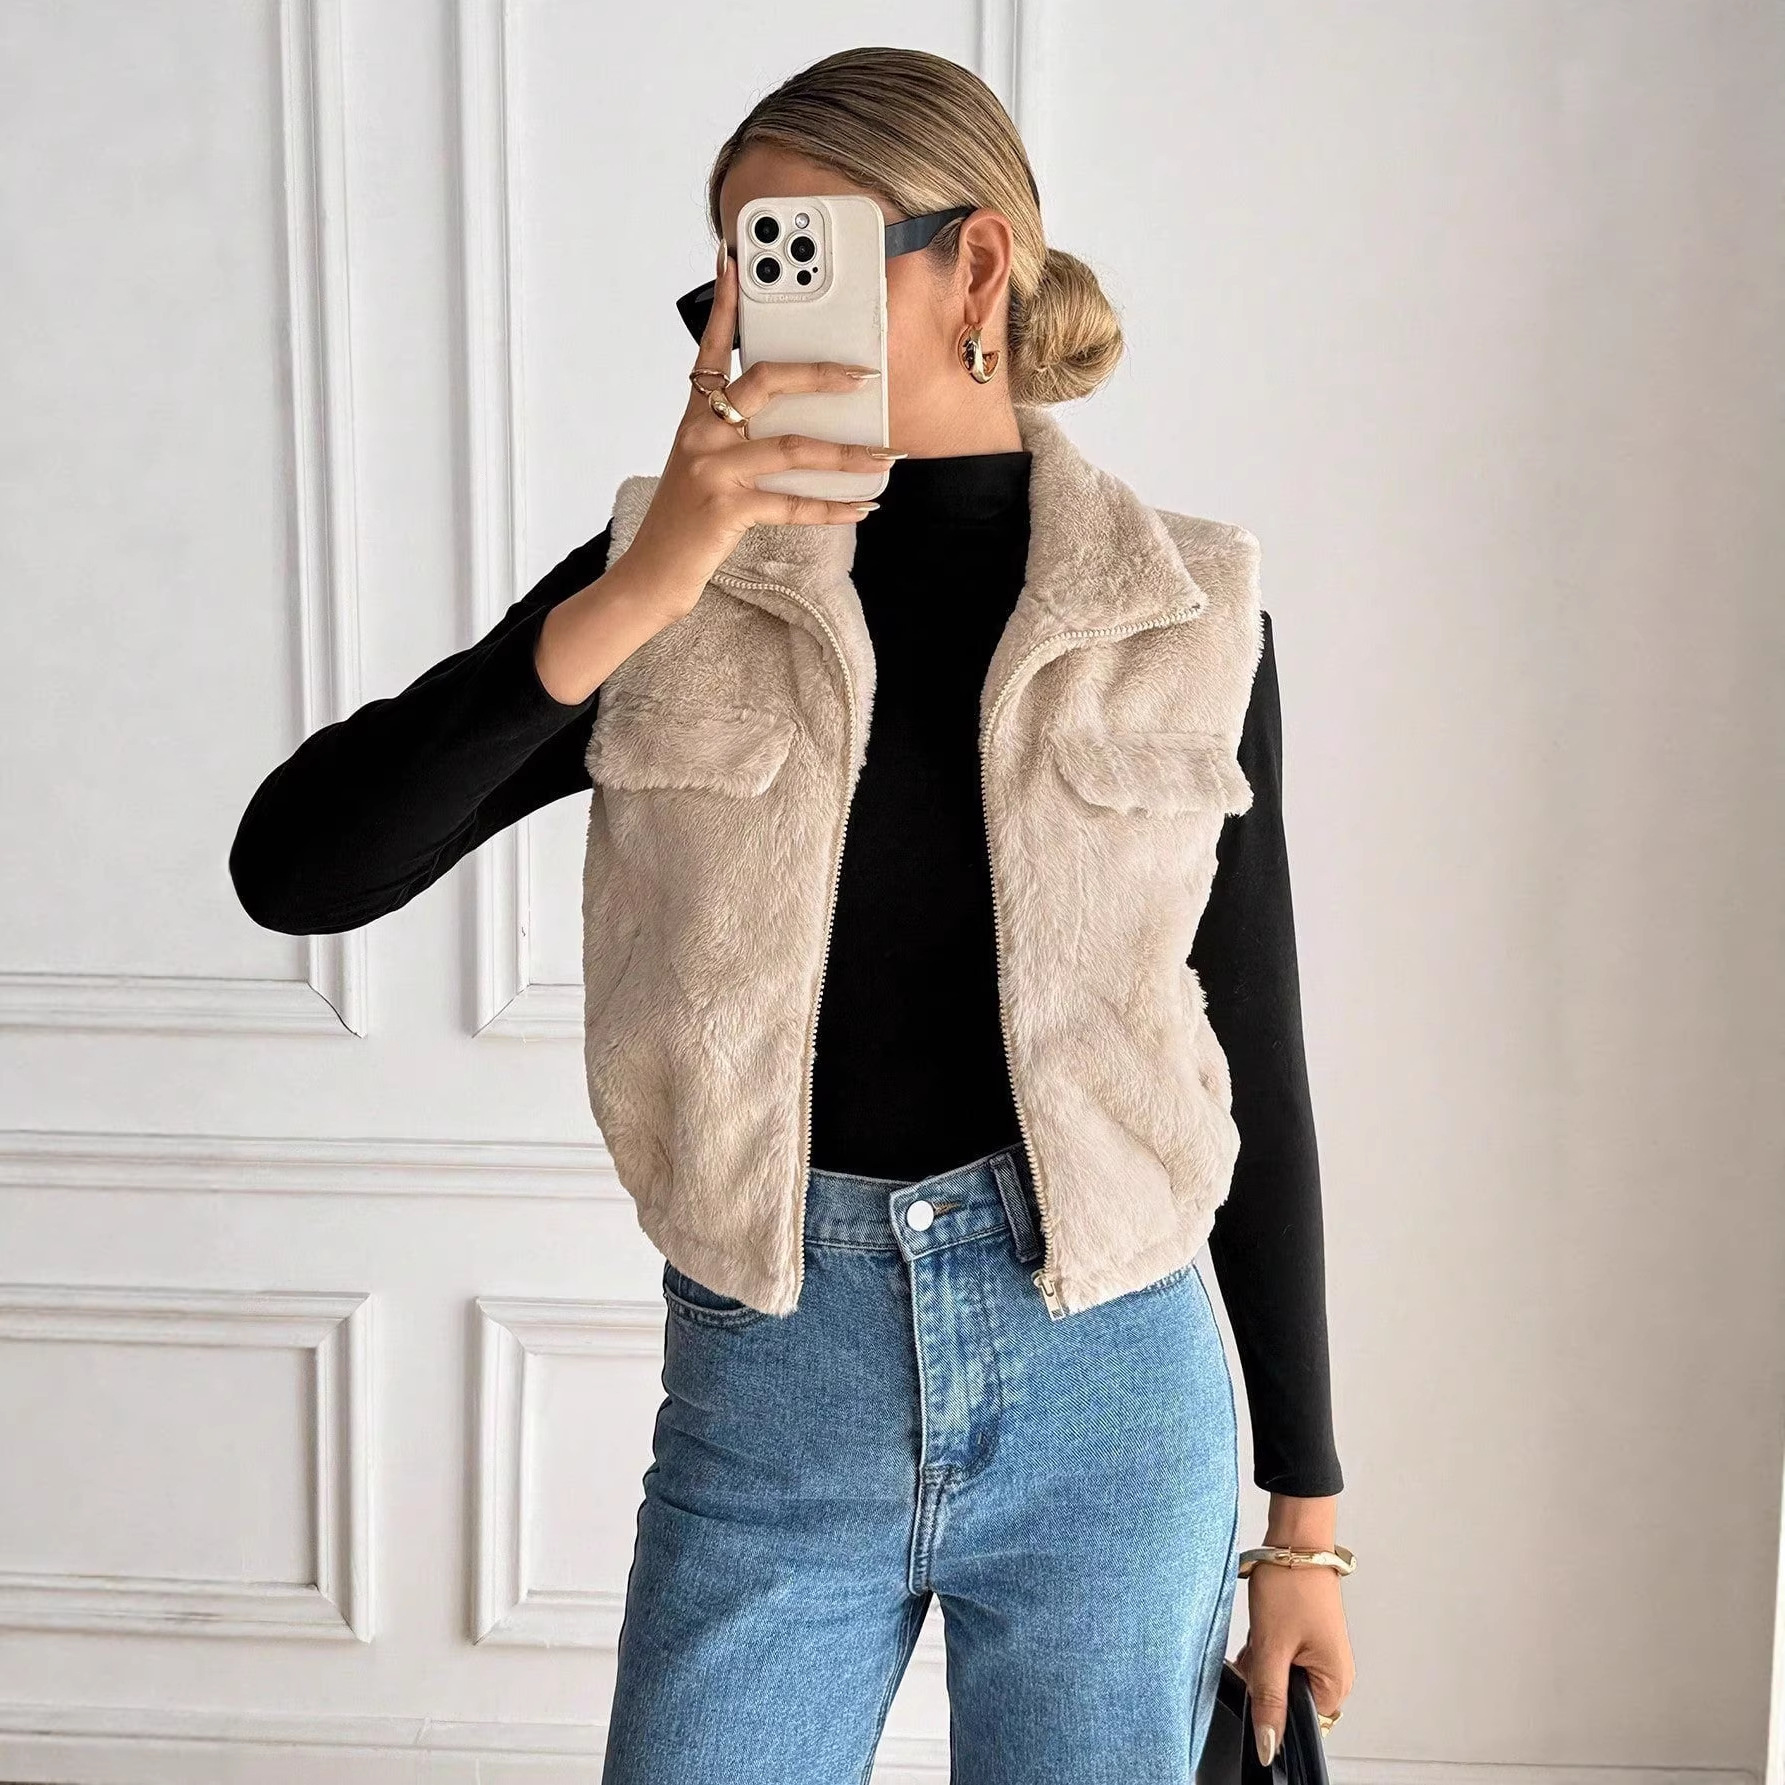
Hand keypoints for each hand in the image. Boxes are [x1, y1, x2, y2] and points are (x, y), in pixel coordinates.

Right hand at [619, 236, 895, 620]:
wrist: (652, 573)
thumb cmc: (685, 519)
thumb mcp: (703, 465)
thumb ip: (737, 436)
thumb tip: (800, 420)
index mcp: (694, 418)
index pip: (712, 351)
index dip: (725, 306)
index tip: (737, 263)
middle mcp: (701, 435)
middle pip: (765, 383)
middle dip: (819, 373)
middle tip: (861, 374)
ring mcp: (712, 471)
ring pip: (792, 448)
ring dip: (846, 454)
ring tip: (884, 456)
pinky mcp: (725, 511)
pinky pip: (792, 505)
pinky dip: (832, 508)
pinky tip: (863, 507)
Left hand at [1230, 1498, 1355, 1766]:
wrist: (1293, 1539)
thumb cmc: (1292, 1584)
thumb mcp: (1272, 1647)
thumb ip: (1269, 1700)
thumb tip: (1268, 1746)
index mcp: (1336, 1683)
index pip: (1301, 1722)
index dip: (1272, 1704)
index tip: (1260, 1677)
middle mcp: (1334, 1671)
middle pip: (1287, 1698)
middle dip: (1264, 1679)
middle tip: (1261, 1646)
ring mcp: (1320, 1653)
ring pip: (1280, 1676)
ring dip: (1263, 1659)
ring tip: (1264, 1629)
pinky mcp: (1307, 1637)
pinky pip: (1280, 1656)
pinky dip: (1265, 1646)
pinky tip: (1262, 1625)